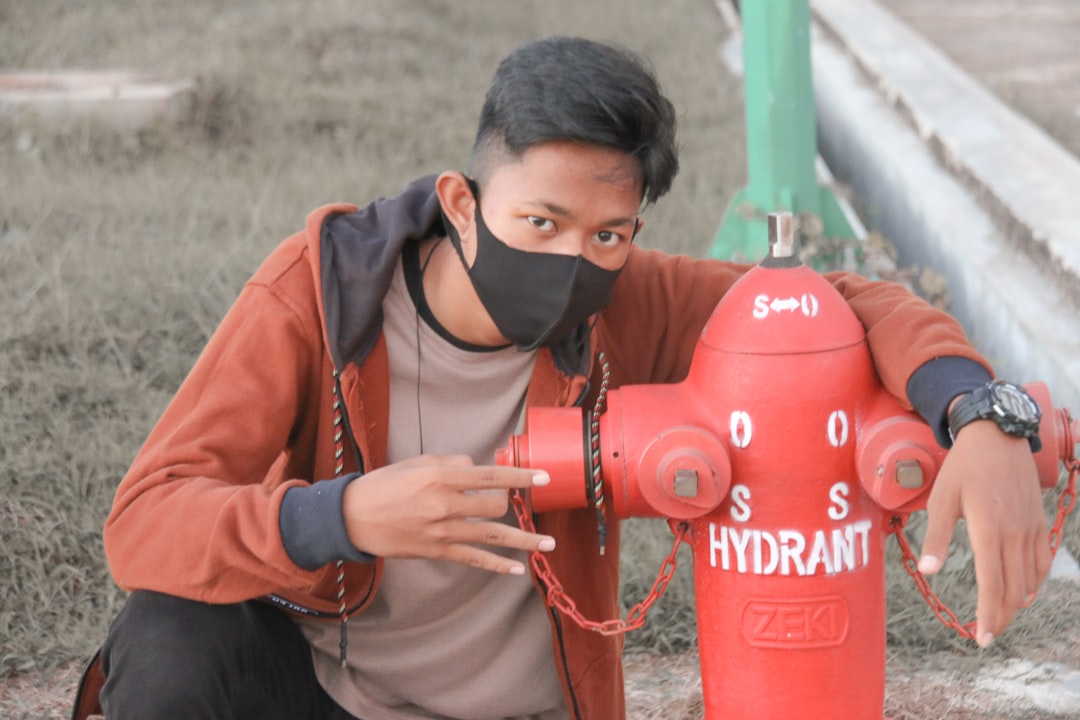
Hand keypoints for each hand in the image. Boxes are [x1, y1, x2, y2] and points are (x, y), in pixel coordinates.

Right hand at [341, 455, 554, 574]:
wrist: (353, 517)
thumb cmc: (385, 484)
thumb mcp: (418, 462)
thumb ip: (454, 462)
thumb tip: (480, 469)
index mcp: (441, 477)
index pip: (492, 476)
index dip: (522, 476)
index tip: (545, 476)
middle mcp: (445, 504)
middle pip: (496, 506)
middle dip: (510, 501)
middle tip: (509, 498)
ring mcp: (443, 531)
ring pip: (494, 536)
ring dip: (525, 541)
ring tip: (549, 544)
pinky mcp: (438, 551)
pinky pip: (475, 559)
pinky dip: (498, 566)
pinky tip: (517, 570)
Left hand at [918, 420, 1050, 646]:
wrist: (997, 436)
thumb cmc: (963, 467)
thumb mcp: (941, 499)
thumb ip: (936, 537)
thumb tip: (929, 571)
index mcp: (989, 530)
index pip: (992, 584)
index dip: (989, 614)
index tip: (983, 638)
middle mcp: (1015, 533)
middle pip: (1013, 588)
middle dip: (1002, 616)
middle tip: (989, 635)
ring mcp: (1031, 528)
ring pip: (1030, 577)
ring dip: (1018, 601)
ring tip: (1002, 616)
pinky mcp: (1038, 520)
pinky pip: (1042, 559)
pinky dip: (1035, 580)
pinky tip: (1025, 589)